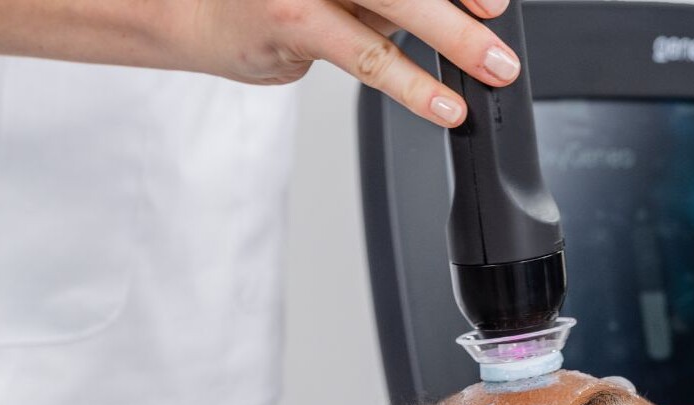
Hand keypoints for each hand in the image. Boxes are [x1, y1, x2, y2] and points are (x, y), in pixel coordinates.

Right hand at [175, 0, 519, 126]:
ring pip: (397, 4)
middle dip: (465, 0)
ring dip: (454, 40)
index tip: (498, 0)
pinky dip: (414, 84)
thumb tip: (464, 12)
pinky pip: (368, 58)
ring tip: (492, 69)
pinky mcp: (293, 22)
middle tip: (501, 20)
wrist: (192, 14)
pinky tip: (444, 105)